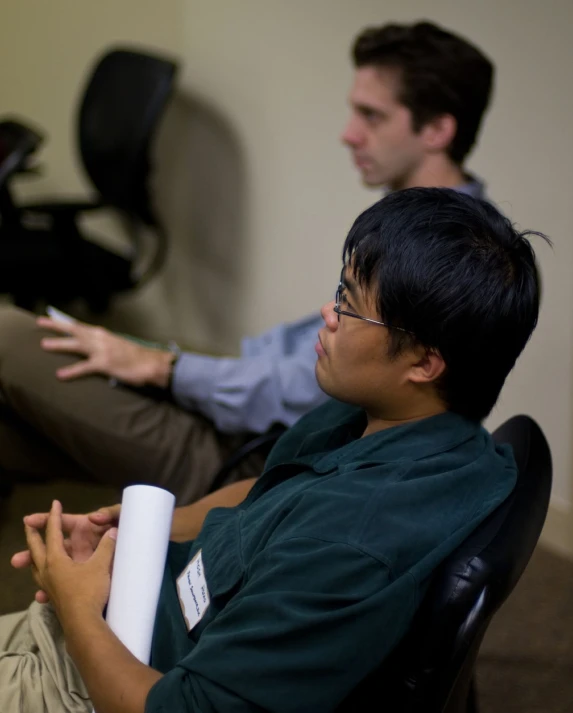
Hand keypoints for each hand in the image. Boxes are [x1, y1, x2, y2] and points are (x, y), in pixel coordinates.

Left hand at [25, 500, 116, 620]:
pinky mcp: (53, 597)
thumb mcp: (101, 565)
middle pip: (36, 548)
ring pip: (36, 566)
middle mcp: (47, 570)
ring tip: (34, 551)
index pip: (53, 533)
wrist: (83, 624)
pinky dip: (41, 574)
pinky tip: (45, 581)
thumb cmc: (89, 591)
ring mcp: (48, 585)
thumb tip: (114, 531)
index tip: (54, 504)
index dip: (54, 517)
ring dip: (35, 555)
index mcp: (55, 559)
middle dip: (33, 534)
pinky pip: (42, 581)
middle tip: (28, 523)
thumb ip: (107, 546)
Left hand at [36, 316, 173, 386]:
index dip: (66, 322)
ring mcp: (102, 351)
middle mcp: (101, 339)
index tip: (53, 317)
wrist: (151, 364)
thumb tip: (97, 349)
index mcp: (104, 334)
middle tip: (40, 322)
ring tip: (44, 344)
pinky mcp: (104, 364)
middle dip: (56, 325)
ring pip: (76, 344)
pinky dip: (71, 371)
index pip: (81, 326)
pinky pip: (84, 367)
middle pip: (75, 329)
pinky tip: (60, 375)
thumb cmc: (137, 357)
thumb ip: (106, 346)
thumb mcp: (119, 346)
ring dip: (59, 343)